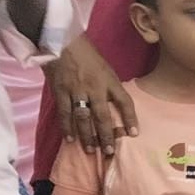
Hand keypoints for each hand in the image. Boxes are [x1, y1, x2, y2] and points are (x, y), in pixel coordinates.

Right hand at [48, 38, 136, 152]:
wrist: (61, 42)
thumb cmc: (86, 55)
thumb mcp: (106, 69)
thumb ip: (111, 87)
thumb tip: (117, 105)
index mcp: (109, 81)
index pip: (125, 101)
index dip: (130, 118)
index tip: (134, 133)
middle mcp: (95, 88)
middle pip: (103, 116)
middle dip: (107, 135)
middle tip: (110, 152)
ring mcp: (76, 91)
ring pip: (83, 118)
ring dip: (88, 136)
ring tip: (92, 150)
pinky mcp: (60, 92)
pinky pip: (64, 114)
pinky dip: (67, 128)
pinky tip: (70, 140)